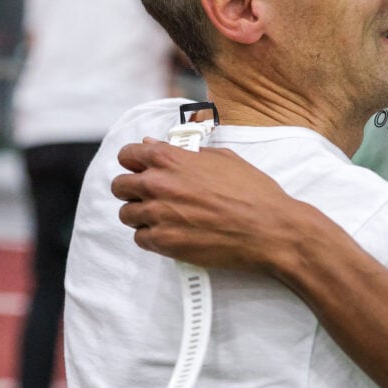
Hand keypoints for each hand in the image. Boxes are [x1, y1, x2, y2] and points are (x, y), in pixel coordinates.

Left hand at [111, 139, 307, 274]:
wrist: (268, 229)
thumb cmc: (252, 191)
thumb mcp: (222, 158)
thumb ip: (184, 151)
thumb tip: (155, 145)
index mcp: (171, 158)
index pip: (128, 154)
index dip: (134, 160)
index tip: (141, 167)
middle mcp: (158, 184)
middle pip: (119, 185)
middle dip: (133, 188)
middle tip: (152, 194)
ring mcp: (158, 215)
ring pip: (127, 214)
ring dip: (141, 214)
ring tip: (166, 216)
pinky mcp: (164, 242)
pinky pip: (140, 238)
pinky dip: (152, 236)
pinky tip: (173, 232)